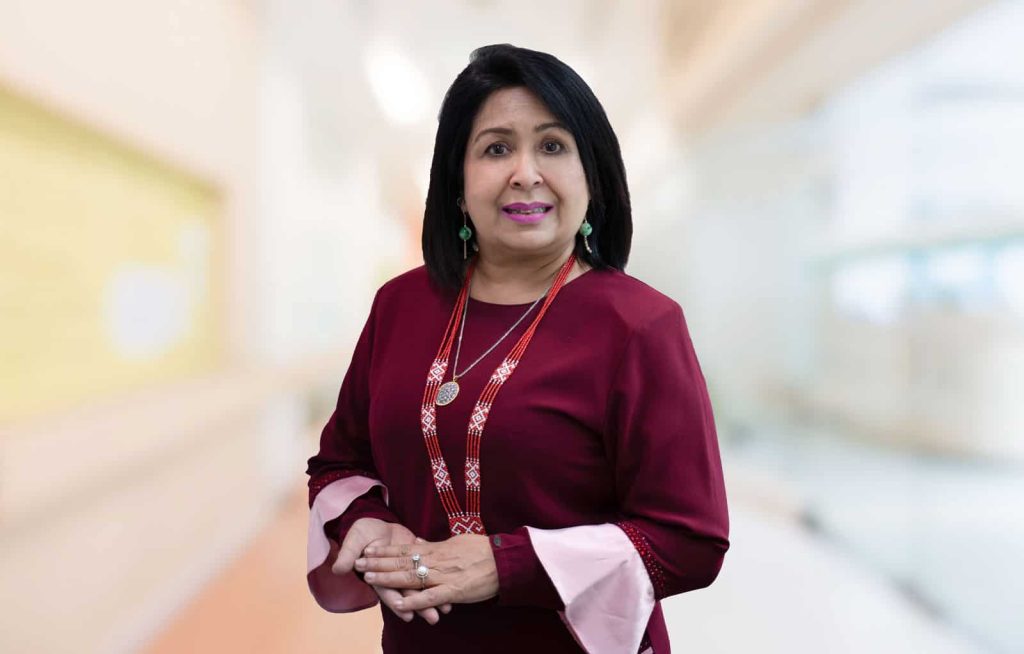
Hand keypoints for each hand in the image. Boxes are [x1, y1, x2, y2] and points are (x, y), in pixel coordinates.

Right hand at [332, 518, 449, 623]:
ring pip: (420, 586)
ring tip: (446, 609)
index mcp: (377, 576)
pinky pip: (427, 571)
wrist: (375, 522)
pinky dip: (437, 579)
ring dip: (432, 597)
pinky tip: (450, 588)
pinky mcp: (416, 560)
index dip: (397, 603)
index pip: (388, 592)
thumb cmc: (361, 533)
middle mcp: (393, 577)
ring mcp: (406, 570)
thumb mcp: (353, 541)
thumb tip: (338, 569)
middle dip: (420, 606)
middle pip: (407, 594)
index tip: (408, 614)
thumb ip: (348, 555)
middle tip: (433, 618)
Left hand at [355, 534, 498, 611]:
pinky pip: (430, 597)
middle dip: (378, 563)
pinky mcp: (454, 591)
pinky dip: (414, 601)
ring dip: (389, 579)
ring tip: (369, 578)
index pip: (405, 549)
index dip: (385, 550)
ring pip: (411, 577)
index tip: (367, 549)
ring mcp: (444, 576)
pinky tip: (399, 604)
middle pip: (402, 562)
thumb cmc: (483, 550)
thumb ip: (437, 545)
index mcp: (437, 549)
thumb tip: (421, 543)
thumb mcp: (457, 542)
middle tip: (357, 562)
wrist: (505, 559)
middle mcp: (436, 561)